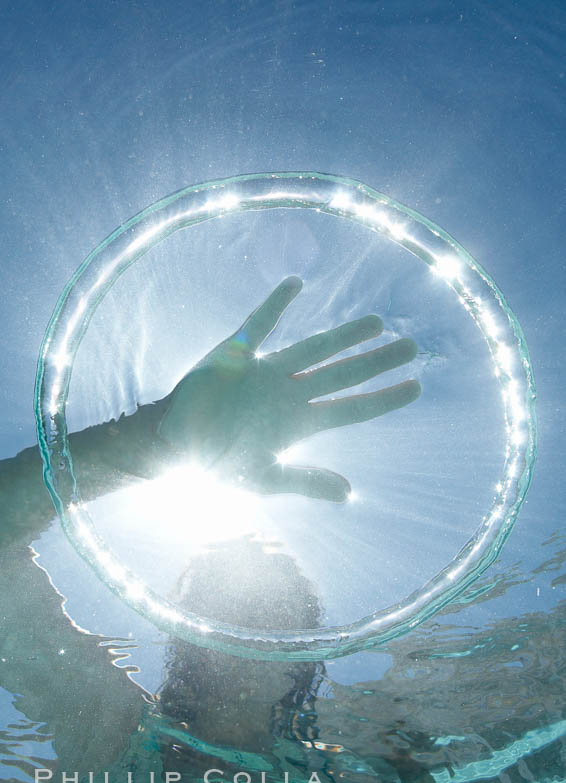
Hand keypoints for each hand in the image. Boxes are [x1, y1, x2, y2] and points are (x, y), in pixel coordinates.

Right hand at [158, 277, 419, 500]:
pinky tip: (296, 284)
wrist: (171, 445)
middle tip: (413, 346)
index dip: (384, 399)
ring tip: (377, 322)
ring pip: (314, 347)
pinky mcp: (236, 353)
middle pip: (342, 373)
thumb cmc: (214, 465)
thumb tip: (349, 492)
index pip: (351, 409)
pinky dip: (275, 305)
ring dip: (344, 335)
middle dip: (376, 361)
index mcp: (298, 422)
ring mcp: (266, 371)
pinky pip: (259, 324)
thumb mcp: (263, 478)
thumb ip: (305, 481)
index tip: (417, 386)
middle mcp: (289, 393)